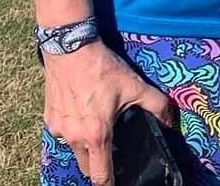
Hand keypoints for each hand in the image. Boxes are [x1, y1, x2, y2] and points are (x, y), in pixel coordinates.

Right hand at [43, 39, 175, 185]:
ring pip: (74, 149)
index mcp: (97, 135)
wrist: (70, 48)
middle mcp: (75, 137)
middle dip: (98, 165)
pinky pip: (63, 133)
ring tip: (98, 128)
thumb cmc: (102, 68)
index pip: (101, 176)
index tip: (117, 182)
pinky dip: (73, 129)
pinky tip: (83, 112)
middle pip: (86, 166)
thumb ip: (156, 104)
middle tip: (111, 154)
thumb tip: (169, 120)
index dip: (110, 183)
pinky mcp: (49, 118)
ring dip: (85, 146)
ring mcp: (59, 129)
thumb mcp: (134, 84)